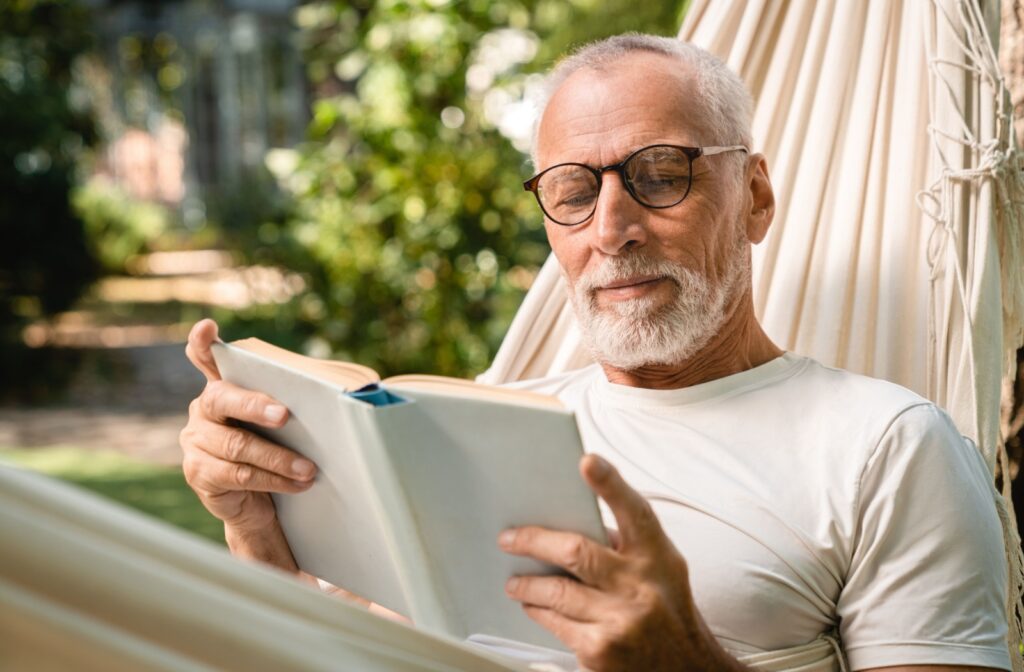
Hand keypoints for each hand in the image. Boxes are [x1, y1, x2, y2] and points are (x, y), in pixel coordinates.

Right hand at [179, 319, 316, 537]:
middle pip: (221, 399)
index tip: (209, 328)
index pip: (205, 358)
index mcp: (223, 386)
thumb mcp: (287, 422)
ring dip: (278, 458)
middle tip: (285, 415)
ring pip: (237, 445)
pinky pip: (239, 475)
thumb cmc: (280, 450)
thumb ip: (297, 398)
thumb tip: (358, 386)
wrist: (261, 504)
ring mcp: (196, 442)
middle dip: (255, 405)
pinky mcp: (199, 473)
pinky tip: (298, 483)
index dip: (203, 343)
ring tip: (310, 468)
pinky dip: (274, 479)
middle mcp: (202, 410)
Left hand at [498, 454, 742, 671]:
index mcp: (656, 555)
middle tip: (509, 538)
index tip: (587, 461)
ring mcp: (620, 620)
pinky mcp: (601, 650)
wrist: (687, 669)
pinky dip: (539, 611)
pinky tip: (533, 606)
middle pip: (576, 552)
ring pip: (556, 591)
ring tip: (515, 581)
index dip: (610, 484)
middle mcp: (640, 585)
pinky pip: (555, 622)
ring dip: (527, 584)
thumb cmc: (666, 608)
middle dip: (534, 541)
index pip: (633, 511)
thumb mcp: (660, 567)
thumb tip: (568, 519)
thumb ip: (625, 543)